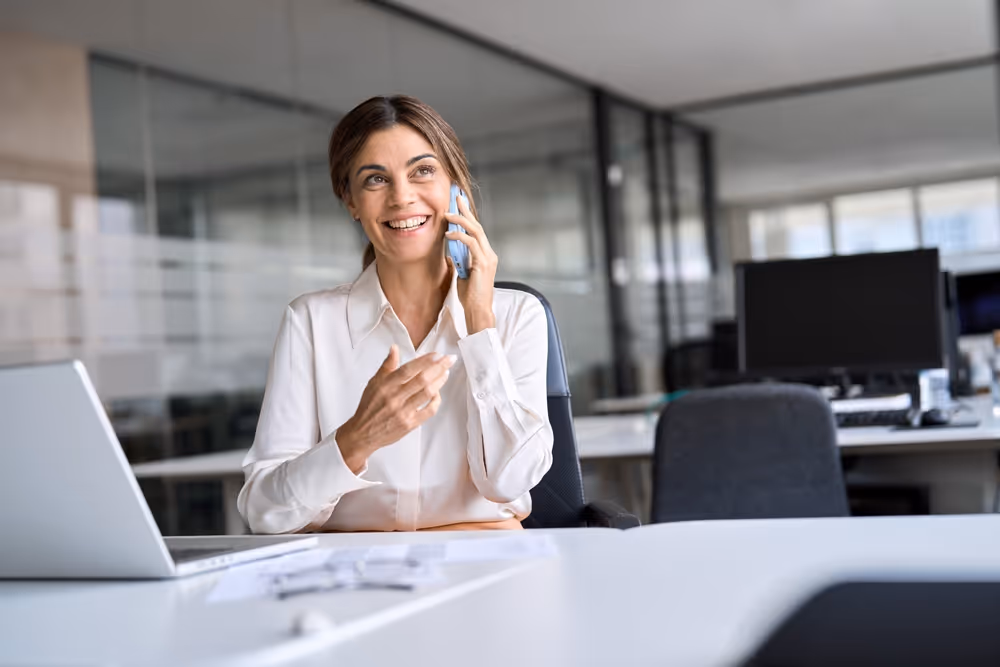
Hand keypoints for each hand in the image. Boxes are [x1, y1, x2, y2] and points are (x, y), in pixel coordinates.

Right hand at [336, 345, 455, 472]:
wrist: (363, 433)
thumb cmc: (369, 406)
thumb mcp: (374, 383)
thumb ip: (387, 366)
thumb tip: (395, 348)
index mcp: (385, 385)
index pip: (408, 369)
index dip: (424, 361)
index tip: (437, 355)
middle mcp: (395, 398)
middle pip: (422, 380)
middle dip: (439, 367)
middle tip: (450, 359)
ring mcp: (403, 412)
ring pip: (427, 393)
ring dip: (440, 381)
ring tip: (446, 373)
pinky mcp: (410, 424)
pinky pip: (429, 411)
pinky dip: (436, 400)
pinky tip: (438, 393)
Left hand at [445, 193, 497, 333]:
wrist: (478, 310)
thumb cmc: (470, 296)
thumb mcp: (463, 273)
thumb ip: (460, 261)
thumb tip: (451, 252)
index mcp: (485, 255)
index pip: (477, 231)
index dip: (468, 216)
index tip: (458, 205)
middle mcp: (489, 254)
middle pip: (477, 226)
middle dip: (466, 211)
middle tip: (455, 198)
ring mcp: (488, 258)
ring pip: (475, 231)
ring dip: (460, 221)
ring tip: (447, 215)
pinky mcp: (483, 263)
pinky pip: (471, 244)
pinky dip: (459, 236)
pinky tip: (448, 235)